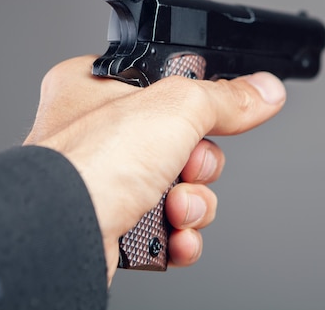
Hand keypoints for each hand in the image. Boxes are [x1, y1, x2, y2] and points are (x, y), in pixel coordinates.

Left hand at [23, 55, 285, 283]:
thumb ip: (224, 97)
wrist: (61, 234)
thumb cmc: (89, 162)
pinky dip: (179, 235)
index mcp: (95, 89)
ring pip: (178, 188)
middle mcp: (97, 136)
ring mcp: (105, 182)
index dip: (192, 104)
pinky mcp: (113, 224)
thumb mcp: (174, 108)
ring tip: (176, 207)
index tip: (210, 114)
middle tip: (186, 165)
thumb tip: (263, 91)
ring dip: (193, 203)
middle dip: (198, 165)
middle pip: (180, 143)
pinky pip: (165, 227)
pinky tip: (175, 236)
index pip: (160, 87)